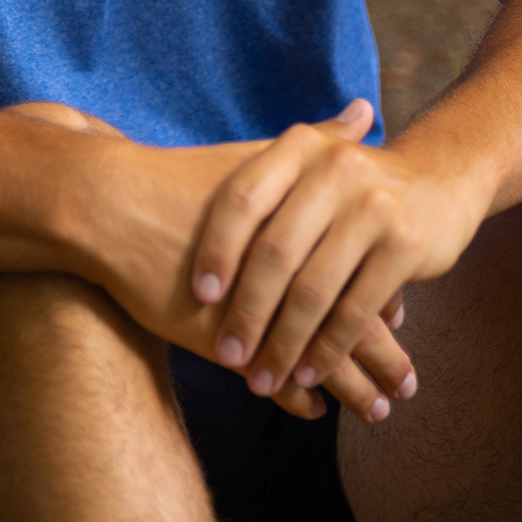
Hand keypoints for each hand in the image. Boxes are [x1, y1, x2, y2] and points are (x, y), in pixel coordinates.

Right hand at [11, 99, 416, 424]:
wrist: (111, 207)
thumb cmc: (185, 179)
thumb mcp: (258, 160)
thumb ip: (318, 143)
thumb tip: (364, 111)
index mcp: (305, 229)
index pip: (362, 272)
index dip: (386, 299)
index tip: (407, 321)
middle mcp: (286, 275)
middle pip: (350, 324)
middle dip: (382, 360)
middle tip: (409, 386)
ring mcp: (256, 312)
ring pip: (318, 361)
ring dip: (351, 390)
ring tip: (378, 411)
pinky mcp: (222, 340)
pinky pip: (273, 382)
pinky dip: (296, 398)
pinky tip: (312, 410)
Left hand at [189, 98, 488, 410]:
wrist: (441, 176)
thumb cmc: (352, 183)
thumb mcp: (307, 167)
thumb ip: (258, 191)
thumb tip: (186, 238)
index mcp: (299, 147)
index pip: (244, 198)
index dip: (218, 248)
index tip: (200, 295)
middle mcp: (334, 169)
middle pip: (276, 251)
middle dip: (248, 312)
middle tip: (228, 355)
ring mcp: (372, 207)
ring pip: (315, 289)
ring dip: (285, 343)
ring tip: (262, 378)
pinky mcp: (404, 245)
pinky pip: (356, 309)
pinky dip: (328, 349)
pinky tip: (309, 375)